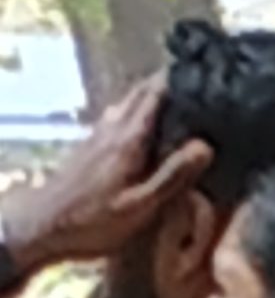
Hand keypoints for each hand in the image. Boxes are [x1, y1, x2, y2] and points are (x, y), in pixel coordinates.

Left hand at [1, 78, 211, 276]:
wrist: (47, 223)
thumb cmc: (97, 221)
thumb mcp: (141, 205)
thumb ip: (173, 175)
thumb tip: (205, 146)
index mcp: (129, 139)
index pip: (154, 95)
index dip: (175, 81)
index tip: (199, 74)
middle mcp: (113, 128)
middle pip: (139, 92)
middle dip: (163, 83)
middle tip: (191, 84)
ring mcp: (99, 134)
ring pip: (127, 102)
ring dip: (149, 96)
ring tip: (173, 101)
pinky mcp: (91, 144)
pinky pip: (118, 116)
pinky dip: (136, 112)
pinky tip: (144, 126)